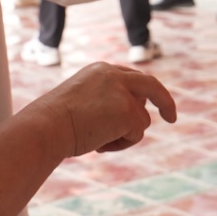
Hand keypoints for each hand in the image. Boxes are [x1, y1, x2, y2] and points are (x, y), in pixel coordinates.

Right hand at [27, 62, 177, 156]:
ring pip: (142, 120)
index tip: (151, 102)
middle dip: (165, 101)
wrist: (44, 128)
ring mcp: (123, 92)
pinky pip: (137, 134)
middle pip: (151, 85)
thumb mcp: (78, 106)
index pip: (131, 78)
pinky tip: (99, 144)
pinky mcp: (128, 111)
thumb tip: (123, 123)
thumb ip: (103, 106)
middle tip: (172, 118)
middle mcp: (115, 75)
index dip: (142, 92)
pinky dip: (121, 145)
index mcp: (101, 70)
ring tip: (96, 141)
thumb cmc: (52, 124)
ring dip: (124, 136)